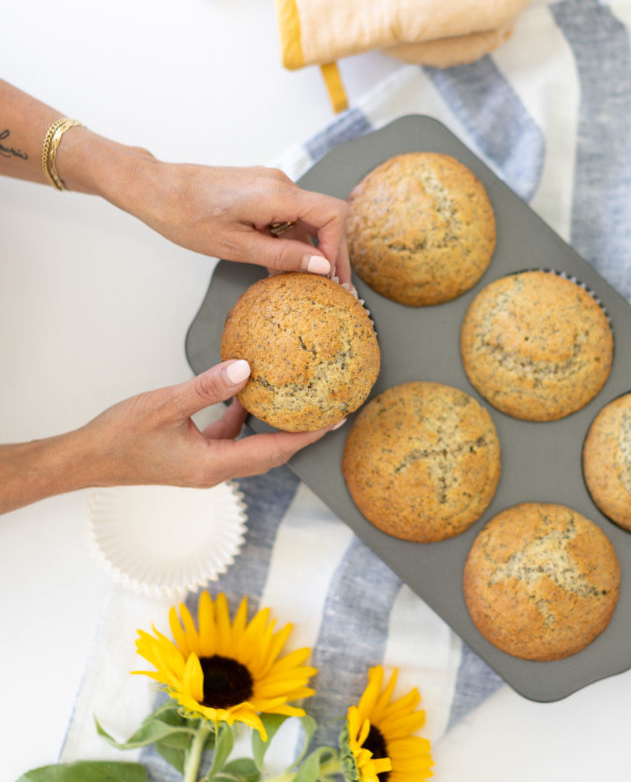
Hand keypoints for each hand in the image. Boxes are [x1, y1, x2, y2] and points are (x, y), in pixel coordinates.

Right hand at [77, 359, 340, 488]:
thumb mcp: (164, 405)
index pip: (274, 452)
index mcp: (213, 465)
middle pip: (271, 454)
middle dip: (301, 434)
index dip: (308, 436)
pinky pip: (230, 439)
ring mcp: (205, 466)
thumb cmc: (120, 437)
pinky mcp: (194, 457)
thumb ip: (206, 387)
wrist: (86, 460)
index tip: (335, 420)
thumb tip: (245, 369)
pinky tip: (244, 397)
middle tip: (327, 410)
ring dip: (273, 427)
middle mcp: (215, 471)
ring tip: (297, 403)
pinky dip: (243, 421)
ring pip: (252, 447)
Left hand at [130, 160, 351, 283]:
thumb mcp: (237, 246)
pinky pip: (288, 218)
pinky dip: (291, 243)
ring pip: (307, 221)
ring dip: (310, 252)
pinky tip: (283, 268)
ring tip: (307, 285)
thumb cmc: (187, 216)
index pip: (332, 215)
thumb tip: (322, 267)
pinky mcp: (261, 193)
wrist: (156, 190)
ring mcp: (271, 187)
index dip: (337, 249)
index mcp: (277, 195)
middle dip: (332, 255)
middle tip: (335, 288)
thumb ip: (283, 256)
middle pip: (326, 219)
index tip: (331, 277)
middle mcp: (280, 185)